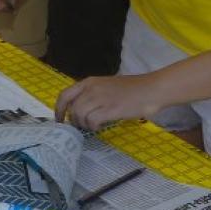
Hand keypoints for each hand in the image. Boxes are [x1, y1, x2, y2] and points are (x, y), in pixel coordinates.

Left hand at [55, 73, 170, 131]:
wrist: (151, 89)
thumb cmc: (132, 89)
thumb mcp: (106, 87)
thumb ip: (92, 95)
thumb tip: (79, 110)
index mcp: (89, 82)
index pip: (64, 95)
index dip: (58, 110)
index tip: (59, 121)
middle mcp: (92, 88)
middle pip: (72, 109)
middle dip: (75, 121)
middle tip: (84, 126)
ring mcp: (101, 98)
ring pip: (80, 115)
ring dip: (84, 125)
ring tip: (94, 126)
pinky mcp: (111, 109)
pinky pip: (92, 121)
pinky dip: (94, 127)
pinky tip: (101, 126)